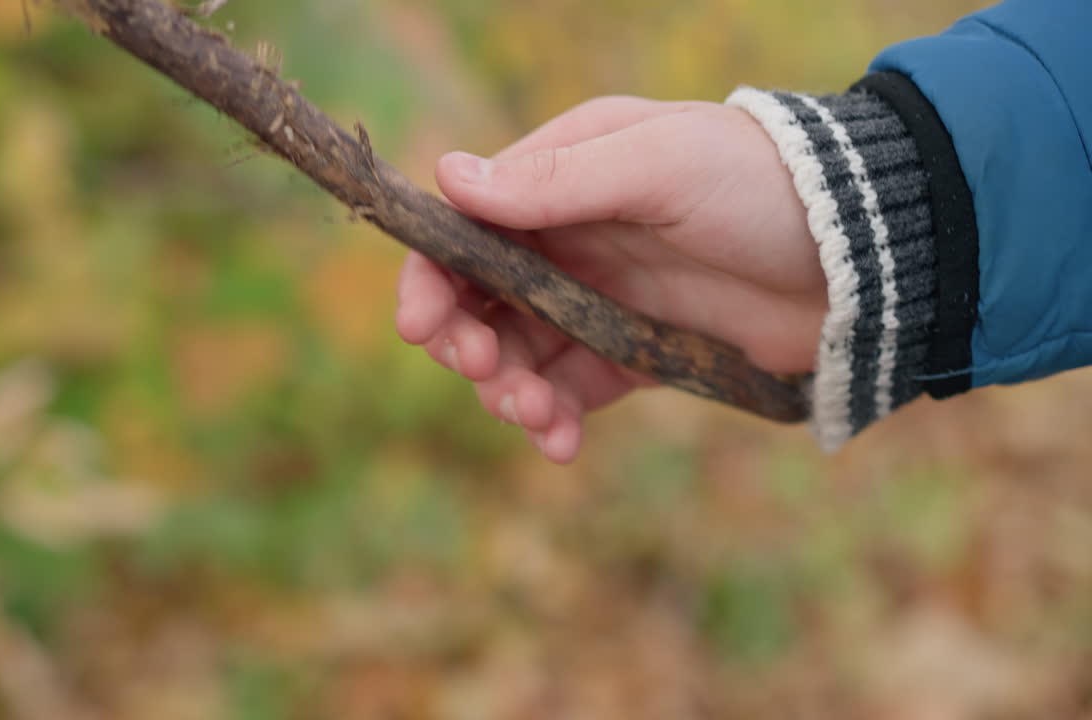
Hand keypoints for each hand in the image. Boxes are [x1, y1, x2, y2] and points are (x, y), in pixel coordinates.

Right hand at [395, 96, 826, 462]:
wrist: (861, 256)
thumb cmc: (761, 186)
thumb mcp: (660, 166)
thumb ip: (557, 181)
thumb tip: (449, 178)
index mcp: (563, 177)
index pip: (467, 227)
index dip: (432, 276)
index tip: (422, 326)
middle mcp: (569, 240)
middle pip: (479, 301)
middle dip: (468, 343)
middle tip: (487, 373)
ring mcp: (599, 300)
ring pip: (519, 356)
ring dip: (510, 392)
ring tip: (539, 415)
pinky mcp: (633, 355)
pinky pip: (571, 393)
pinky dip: (554, 421)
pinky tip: (559, 442)